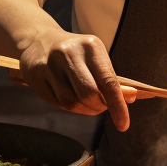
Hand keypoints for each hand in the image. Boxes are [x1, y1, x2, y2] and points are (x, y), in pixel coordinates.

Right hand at [18, 30, 134, 130]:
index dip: (118, 106)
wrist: (39, 40)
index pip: (108, 81)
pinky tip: (70, 97)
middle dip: (99, 108)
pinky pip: (57, 103)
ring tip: (86, 103)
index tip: (123, 125)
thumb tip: (130, 97)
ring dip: (84, 110)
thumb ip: (111, 79)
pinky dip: (69, 107)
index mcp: (90, 45)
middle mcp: (69, 52)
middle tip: (101, 107)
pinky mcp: (36, 76)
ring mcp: (50, 64)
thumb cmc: (75, 53)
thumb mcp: (95, 59)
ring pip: (72, 102)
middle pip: (89, 95)